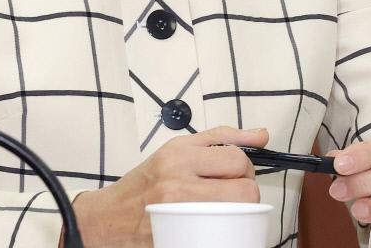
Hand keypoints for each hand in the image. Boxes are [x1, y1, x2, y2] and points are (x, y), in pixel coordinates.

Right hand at [67, 125, 267, 247]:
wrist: (108, 217)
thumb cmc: (144, 184)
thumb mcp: (176, 150)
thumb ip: (219, 139)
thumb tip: (261, 135)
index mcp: (179, 152)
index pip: (235, 156)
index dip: (245, 167)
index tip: (236, 174)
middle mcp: (178, 177)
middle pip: (243, 185)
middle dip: (246, 191)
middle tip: (232, 195)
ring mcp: (178, 208)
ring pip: (238, 209)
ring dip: (240, 211)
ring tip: (226, 211)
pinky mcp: (178, 234)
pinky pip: (222, 233)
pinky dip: (227, 231)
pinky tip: (216, 228)